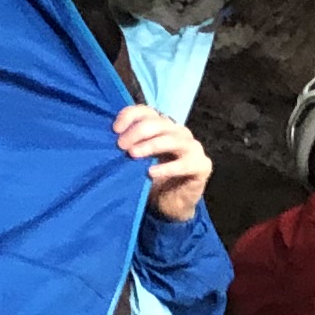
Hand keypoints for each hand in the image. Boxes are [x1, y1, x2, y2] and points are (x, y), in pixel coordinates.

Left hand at [116, 104, 213, 221]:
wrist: (172, 203)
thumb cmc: (152, 177)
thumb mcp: (137, 159)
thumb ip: (129, 146)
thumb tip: (112, 138)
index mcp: (163, 126)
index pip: (146, 111)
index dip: (130, 116)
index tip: (115, 129)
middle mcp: (179, 131)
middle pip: (158, 123)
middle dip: (137, 132)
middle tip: (121, 146)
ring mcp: (192, 147)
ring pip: (171, 139)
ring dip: (150, 146)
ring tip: (133, 155)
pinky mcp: (202, 165)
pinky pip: (184, 164)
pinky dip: (166, 168)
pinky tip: (151, 173)